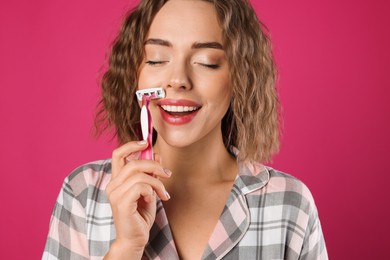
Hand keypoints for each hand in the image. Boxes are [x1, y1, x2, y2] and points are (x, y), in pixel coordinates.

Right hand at [104, 141, 170, 258]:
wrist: (135, 239)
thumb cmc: (140, 216)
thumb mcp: (149, 190)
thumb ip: (150, 174)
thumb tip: (157, 156)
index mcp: (117, 180)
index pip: (118, 154)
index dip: (131, 145)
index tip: (146, 143)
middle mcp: (113, 185)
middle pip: (133, 162)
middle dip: (154, 166)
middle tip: (167, 174)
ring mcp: (116, 194)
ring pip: (140, 175)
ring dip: (157, 183)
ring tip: (164, 193)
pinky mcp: (122, 203)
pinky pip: (141, 186)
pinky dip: (152, 190)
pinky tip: (154, 200)